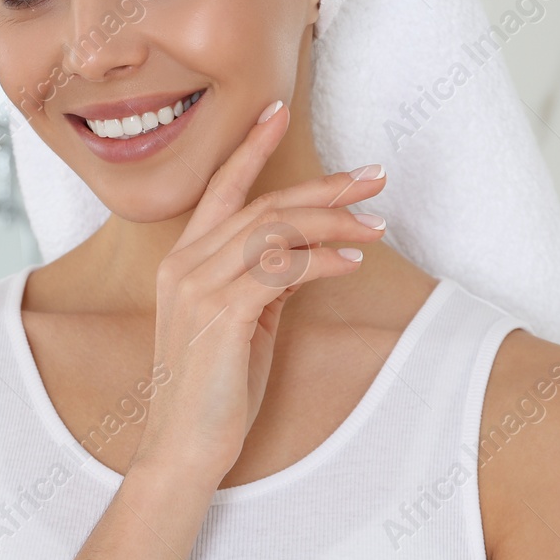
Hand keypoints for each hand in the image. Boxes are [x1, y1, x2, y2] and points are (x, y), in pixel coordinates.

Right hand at [128, 99, 387, 489]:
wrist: (183, 448)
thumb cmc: (214, 391)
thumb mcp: (240, 322)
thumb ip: (262, 281)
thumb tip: (305, 253)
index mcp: (183, 260)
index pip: (221, 188)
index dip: (251, 147)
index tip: (278, 111)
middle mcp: (184, 263)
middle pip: (263, 204)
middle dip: (323, 185)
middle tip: (372, 175)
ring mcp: (197, 286)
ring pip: (274, 230)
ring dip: (333, 222)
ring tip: (376, 225)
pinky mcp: (220, 313)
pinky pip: (280, 270)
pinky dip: (320, 261)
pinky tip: (350, 264)